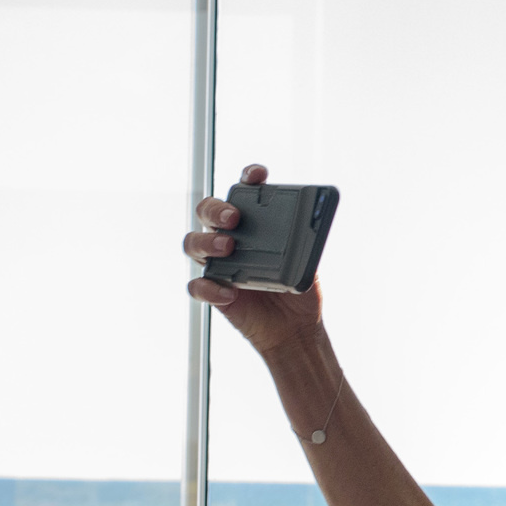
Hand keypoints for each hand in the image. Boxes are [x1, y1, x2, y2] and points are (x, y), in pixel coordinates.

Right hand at [184, 162, 325, 353]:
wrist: (295, 329)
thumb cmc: (298, 292)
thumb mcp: (308, 264)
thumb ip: (306, 244)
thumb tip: (313, 223)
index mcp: (254, 225)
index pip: (244, 192)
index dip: (248, 178)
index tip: (258, 175)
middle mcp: (231, 238)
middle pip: (208, 210)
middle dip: (216, 208)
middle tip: (235, 218)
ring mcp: (219, 263)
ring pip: (193, 243)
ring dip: (206, 241)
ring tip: (229, 248)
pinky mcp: (213, 292)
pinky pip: (198, 286)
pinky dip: (210, 288)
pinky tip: (230, 292)